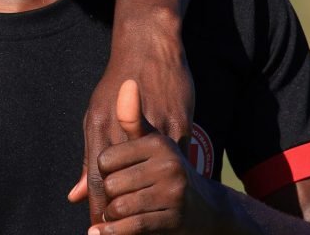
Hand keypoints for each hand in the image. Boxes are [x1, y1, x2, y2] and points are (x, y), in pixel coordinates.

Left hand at [68, 21, 193, 226]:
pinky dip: (166, 179)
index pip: (98, 180)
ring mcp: (156, 129)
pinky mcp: (181, 125)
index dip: (98, 208)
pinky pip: (174, 164)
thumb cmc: (115, 85)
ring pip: (150, 180)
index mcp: (102, 127)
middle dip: (119, 207)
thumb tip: (76, 195)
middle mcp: (126, 131)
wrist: (150, 48)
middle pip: (121, 186)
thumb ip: (89, 160)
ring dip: (144, 199)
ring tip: (141, 209)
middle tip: (116, 221)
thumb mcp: (96, 117)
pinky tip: (164, 188)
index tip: (98, 229)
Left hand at [86, 80, 222, 234]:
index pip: (105, 159)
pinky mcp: (175, 217)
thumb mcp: (152, 143)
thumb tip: (125, 89)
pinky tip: (101, 233)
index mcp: (157, 142)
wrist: (208, 207)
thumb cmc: (168, 170)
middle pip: (110, 185)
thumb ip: (130, 120)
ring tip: (117, 213)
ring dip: (112, 216)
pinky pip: (134, 226)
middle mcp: (169, 164)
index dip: (104, 171)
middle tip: (116, 199)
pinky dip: (114, 232)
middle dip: (108, 196)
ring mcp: (174, 192)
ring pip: (119, 207)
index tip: (115, 175)